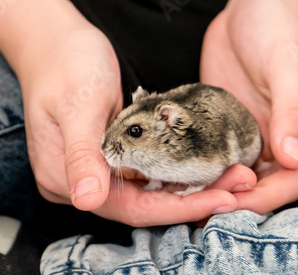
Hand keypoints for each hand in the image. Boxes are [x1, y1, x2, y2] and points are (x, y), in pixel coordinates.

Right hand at [14, 2, 253, 225]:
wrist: (58, 44)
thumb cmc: (66, 66)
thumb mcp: (77, 106)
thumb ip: (82, 154)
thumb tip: (87, 200)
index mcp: (65, 179)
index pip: (131, 208)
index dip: (178, 208)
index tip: (222, 200)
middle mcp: (82, 184)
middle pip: (146, 205)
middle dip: (195, 199)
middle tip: (239, 187)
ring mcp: (96, 173)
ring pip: (153, 193)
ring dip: (193, 188)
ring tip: (233, 178)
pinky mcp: (112, 161)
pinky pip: (151, 176)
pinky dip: (180, 174)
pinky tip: (209, 170)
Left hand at [200, 0, 297, 213]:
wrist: (252, 8)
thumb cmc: (279, 31)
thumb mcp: (289, 66)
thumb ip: (292, 111)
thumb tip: (293, 159)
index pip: (294, 179)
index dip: (268, 197)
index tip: (236, 203)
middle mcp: (281, 140)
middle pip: (265, 186)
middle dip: (237, 201)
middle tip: (203, 210)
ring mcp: (253, 136)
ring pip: (237, 176)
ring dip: (216, 191)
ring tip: (186, 203)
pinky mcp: (227, 128)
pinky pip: (216, 156)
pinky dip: (200, 170)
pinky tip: (177, 177)